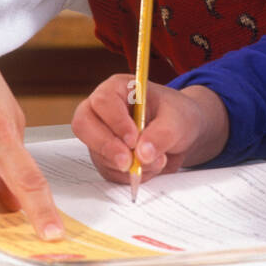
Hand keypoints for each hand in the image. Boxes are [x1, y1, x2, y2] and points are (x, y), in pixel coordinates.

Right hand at [71, 73, 229, 184]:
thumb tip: (142, 154)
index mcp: (118, 90)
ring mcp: (102, 135)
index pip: (103, 102)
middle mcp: (103, 111)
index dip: (115, 122)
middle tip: (128, 162)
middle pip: (84, 126)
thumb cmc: (177, 115)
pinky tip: (148, 168)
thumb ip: (162, 134)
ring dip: (127, 165)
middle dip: (107, 147)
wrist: (182, 134)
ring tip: (156, 160)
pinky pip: (108, 171)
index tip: (133, 139)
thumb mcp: (178, 119)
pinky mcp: (106, 157)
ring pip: (98, 153)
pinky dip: (128, 176)